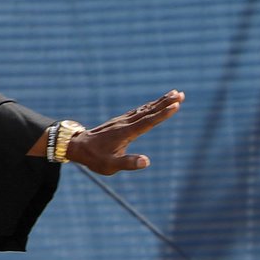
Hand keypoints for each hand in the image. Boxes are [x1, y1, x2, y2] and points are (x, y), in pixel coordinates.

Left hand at [68, 89, 182, 175]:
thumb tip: (146, 162)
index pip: (148, 122)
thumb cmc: (95, 158)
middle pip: (149, 111)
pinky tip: (154, 104)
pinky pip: (138, 111)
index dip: (163, 114)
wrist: (78, 146)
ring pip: (144, 109)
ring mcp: (122, 121)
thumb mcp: (110, 165)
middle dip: (166, 103)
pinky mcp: (120, 121)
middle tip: (181, 94)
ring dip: (160, 101)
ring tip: (174, 94)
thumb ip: (128, 163)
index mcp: (126, 133)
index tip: (176, 105)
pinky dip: (149, 106)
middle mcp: (126, 123)